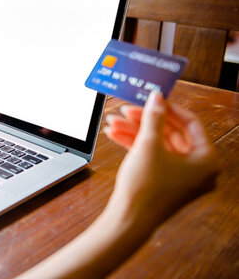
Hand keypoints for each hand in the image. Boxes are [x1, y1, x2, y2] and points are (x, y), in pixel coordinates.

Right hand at [104, 92, 218, 223]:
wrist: (128, 220)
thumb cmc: (145, 189)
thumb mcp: (148, 145)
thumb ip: (153, 117)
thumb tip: (156, 98)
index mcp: (206, 160)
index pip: (191, 123)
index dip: (169, 108)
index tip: (152, 99)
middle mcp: (197, 168)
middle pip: (171, 132)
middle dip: (144, 120)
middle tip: (127, 109)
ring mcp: (180, 175)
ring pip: (158, 144)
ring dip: (134, 131)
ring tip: (113, 122)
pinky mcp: (164, 180)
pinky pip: (152, 155)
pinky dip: (135, 145)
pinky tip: (115, 135)